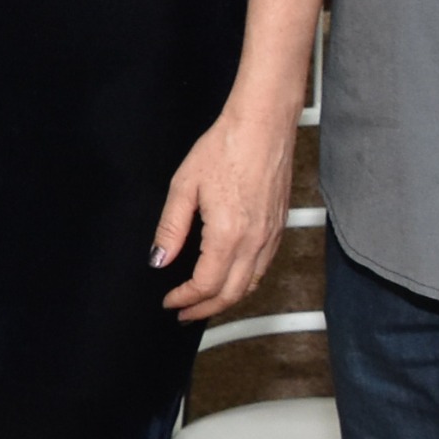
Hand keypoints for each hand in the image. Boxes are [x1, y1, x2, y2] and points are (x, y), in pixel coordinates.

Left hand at [154, 100, 297, 320]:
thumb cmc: (226, 146)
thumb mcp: (184, 185)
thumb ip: (170, 227)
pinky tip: (231, 278)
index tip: (170, 300)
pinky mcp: (279, 226)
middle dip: (205, 309)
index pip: (206, 285)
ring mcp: (271, 235)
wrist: (263, 124)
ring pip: (251, 284)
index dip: (185, 299)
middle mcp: (255, 240)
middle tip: (184, 313)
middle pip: (231, 293)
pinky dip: (245, 282)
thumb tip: (159, 258)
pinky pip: (264, 267)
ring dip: (226, 299)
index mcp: (229, 234)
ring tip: (204, 302)